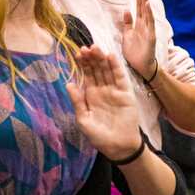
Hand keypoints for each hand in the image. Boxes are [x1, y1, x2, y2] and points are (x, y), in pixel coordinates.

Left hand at [66, 46, 141, 160]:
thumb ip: (77, 101)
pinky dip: (116, 67)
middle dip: (91, 58)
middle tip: (86, 47)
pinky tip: (110, 56)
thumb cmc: (99, 136)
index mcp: (91, 95)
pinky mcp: (126, 93)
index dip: (83, 64)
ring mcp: (115, 90)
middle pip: (96, 70)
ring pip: (107, 70)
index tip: (77, 53)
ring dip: (102, 59)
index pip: (87, 75)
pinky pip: (120, 77)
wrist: (118, 147)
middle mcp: (102, 90)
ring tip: (96, 48)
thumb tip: (69, 83)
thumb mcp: (83, 119)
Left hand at [120, 0, 157, 81]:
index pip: (138, 8)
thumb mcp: (127, 35)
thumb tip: (126, 10)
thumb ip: (127, 23)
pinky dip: (149, 15)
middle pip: (143, 8)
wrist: (142, 67)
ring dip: (145, 3)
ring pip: (147, 14)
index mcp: (138, 25)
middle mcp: (144, 26)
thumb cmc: (135, 53)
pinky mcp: (151, 38)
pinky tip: (147, 6)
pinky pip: (150, 25)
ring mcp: (148, 31)